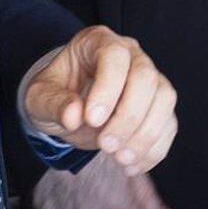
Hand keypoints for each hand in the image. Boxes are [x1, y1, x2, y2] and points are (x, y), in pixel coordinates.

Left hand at [22, 25, 177, 174]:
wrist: (69, 109)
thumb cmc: (54, 95)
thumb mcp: (39, 98)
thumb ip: (53, 103)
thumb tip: (73, 115)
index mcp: (97, 42)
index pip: (114, 56)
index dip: (107, 88)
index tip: (91, 119)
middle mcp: (130, 54)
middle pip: (146, 77)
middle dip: (128, 116)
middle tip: (105, 146)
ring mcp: (149, 78)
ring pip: (164, 99)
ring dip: (146, 134)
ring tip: (120, 159)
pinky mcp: (158, 105)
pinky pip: (168, 124)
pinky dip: (153, 149)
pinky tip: (132, 166)